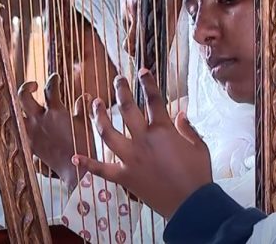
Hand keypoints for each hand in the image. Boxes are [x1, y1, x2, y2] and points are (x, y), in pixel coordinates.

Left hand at [19, 74, 95, 190]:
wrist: (75, 171)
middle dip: (26, 87)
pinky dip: (18, 127)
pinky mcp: (29, 144)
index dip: (53, 80)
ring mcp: (32, 132)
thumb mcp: (86, 125)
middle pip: (23, 97)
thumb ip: (83, 108)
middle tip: (35, 85)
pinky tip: (22, 124)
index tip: (56, 77)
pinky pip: (18, 132)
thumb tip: (85, 95)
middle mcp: (40, 120)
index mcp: (55, 112)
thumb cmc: (83, 147)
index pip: (50, 89)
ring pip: (15, 113)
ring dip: (17, 108)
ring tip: (24, 105)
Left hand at [73, 69, 212, 218]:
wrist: (190, 205)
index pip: (154, 100)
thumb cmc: (198, 175)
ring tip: (94, 104)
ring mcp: (130, 158)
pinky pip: (102, 169)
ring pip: (108, 133)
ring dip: (99, 117)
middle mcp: (143, 140)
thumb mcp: (200, 147)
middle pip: (127, 109)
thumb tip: (180, 113)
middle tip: (117, 79)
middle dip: (121, 91)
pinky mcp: (124, 177)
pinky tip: (75, 156)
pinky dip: (88, 163)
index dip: (148, 83)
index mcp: (163, 131)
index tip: (142, 70)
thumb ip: (188, 128)